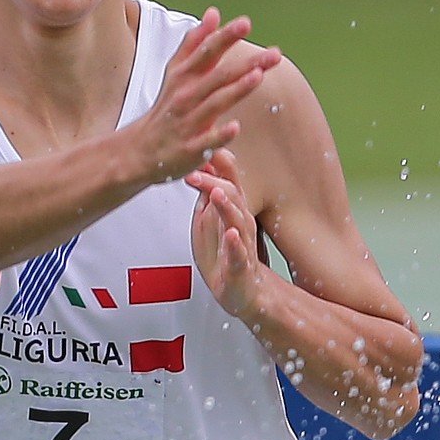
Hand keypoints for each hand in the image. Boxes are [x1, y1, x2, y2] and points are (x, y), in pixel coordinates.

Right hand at [135, 9, 280, 183]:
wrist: (140, 151)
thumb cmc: (166, 107)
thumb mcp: (176, 72)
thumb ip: (195, 42)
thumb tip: (214, 13)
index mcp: (184, 76)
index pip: (207, 51)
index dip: (226, 37)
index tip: (245, 23)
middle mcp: (186, 96)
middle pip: (218, 76)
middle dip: (246, 64)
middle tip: (273, 55)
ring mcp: (188, 122)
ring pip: (215, 104)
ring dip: (236, 90)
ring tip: (258, 76)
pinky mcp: (190, 149)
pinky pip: (207, 142)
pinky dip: (220, 135)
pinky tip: (235, 127)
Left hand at [186, 149, 264, 319]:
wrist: (245, 292)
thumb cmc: (225, 254)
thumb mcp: (211, 219)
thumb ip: (207, 193)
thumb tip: (198, 163)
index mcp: (232, 210)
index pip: (227, 180)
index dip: (213, 164)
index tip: (196, 147)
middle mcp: (240, 222)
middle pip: (231, 195)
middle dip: (212, 180)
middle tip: (194, 170)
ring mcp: (242, 244)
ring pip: (237, 221)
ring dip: (226, 206)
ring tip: (216, 193)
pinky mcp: (241, 268)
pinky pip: (239, 255)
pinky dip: (235, 245)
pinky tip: (231, 235)